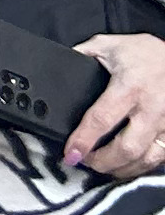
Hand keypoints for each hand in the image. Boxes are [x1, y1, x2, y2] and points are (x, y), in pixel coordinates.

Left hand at [67, 33, 164, 180]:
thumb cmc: (147, 52)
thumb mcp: (110, 46)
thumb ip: (84, 55)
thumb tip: (59, 68)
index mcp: (130, 86)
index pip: (101, 119)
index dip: (83, 140)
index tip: (70, 154)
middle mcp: (151, 108)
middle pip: (126, 149)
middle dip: (102, 162)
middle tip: (85, 162)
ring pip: (145, 159)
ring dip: (122, 169)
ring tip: (104, 166)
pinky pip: (160, 158)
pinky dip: (142, 166)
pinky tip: (128, 165)